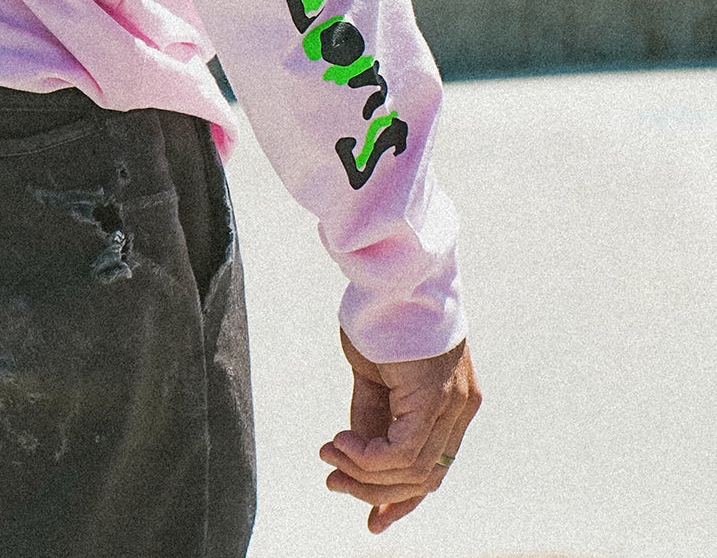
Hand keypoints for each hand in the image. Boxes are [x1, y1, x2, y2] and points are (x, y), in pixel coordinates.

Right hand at [319, 329, 480, 533]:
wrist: (392, 270)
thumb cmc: (381, 312)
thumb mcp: (375, 375)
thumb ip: (374, 416)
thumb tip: (356, 460)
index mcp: (452, 403)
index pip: (433, 468)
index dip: (402, 499)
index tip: (372, 520)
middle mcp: (461, 408)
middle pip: (423, 476)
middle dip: (373, 489)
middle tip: (332, 481)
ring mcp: (453, 404)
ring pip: (413, 469)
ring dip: (363, 472)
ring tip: (329, 455)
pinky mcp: (435, 397)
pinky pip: (403, 451)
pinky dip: (368, 457)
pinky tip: (340, 444)